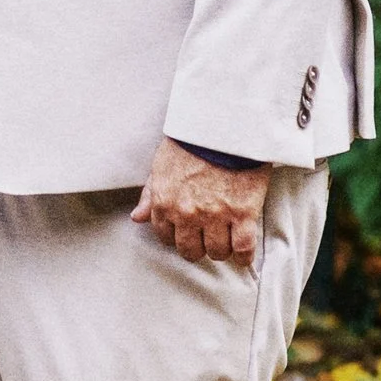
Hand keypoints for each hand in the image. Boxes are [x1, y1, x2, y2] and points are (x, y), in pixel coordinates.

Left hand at [131, 139, 267, 264]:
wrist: (222, 124)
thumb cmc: (191, 140)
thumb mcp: (162, 164)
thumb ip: (150, 194)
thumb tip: (137, 217)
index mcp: (164, 202)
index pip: (166, 237)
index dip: (178, 236)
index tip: (187, 233)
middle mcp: (186, 214)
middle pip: (190, 250)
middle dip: (198, 246)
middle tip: (207, 238)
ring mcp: (215, 216)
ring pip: (217, 251)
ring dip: (221, 249)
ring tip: (227, 239)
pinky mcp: (242, 213)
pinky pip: (242, 249)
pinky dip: (243, 255)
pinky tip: (243, 253)